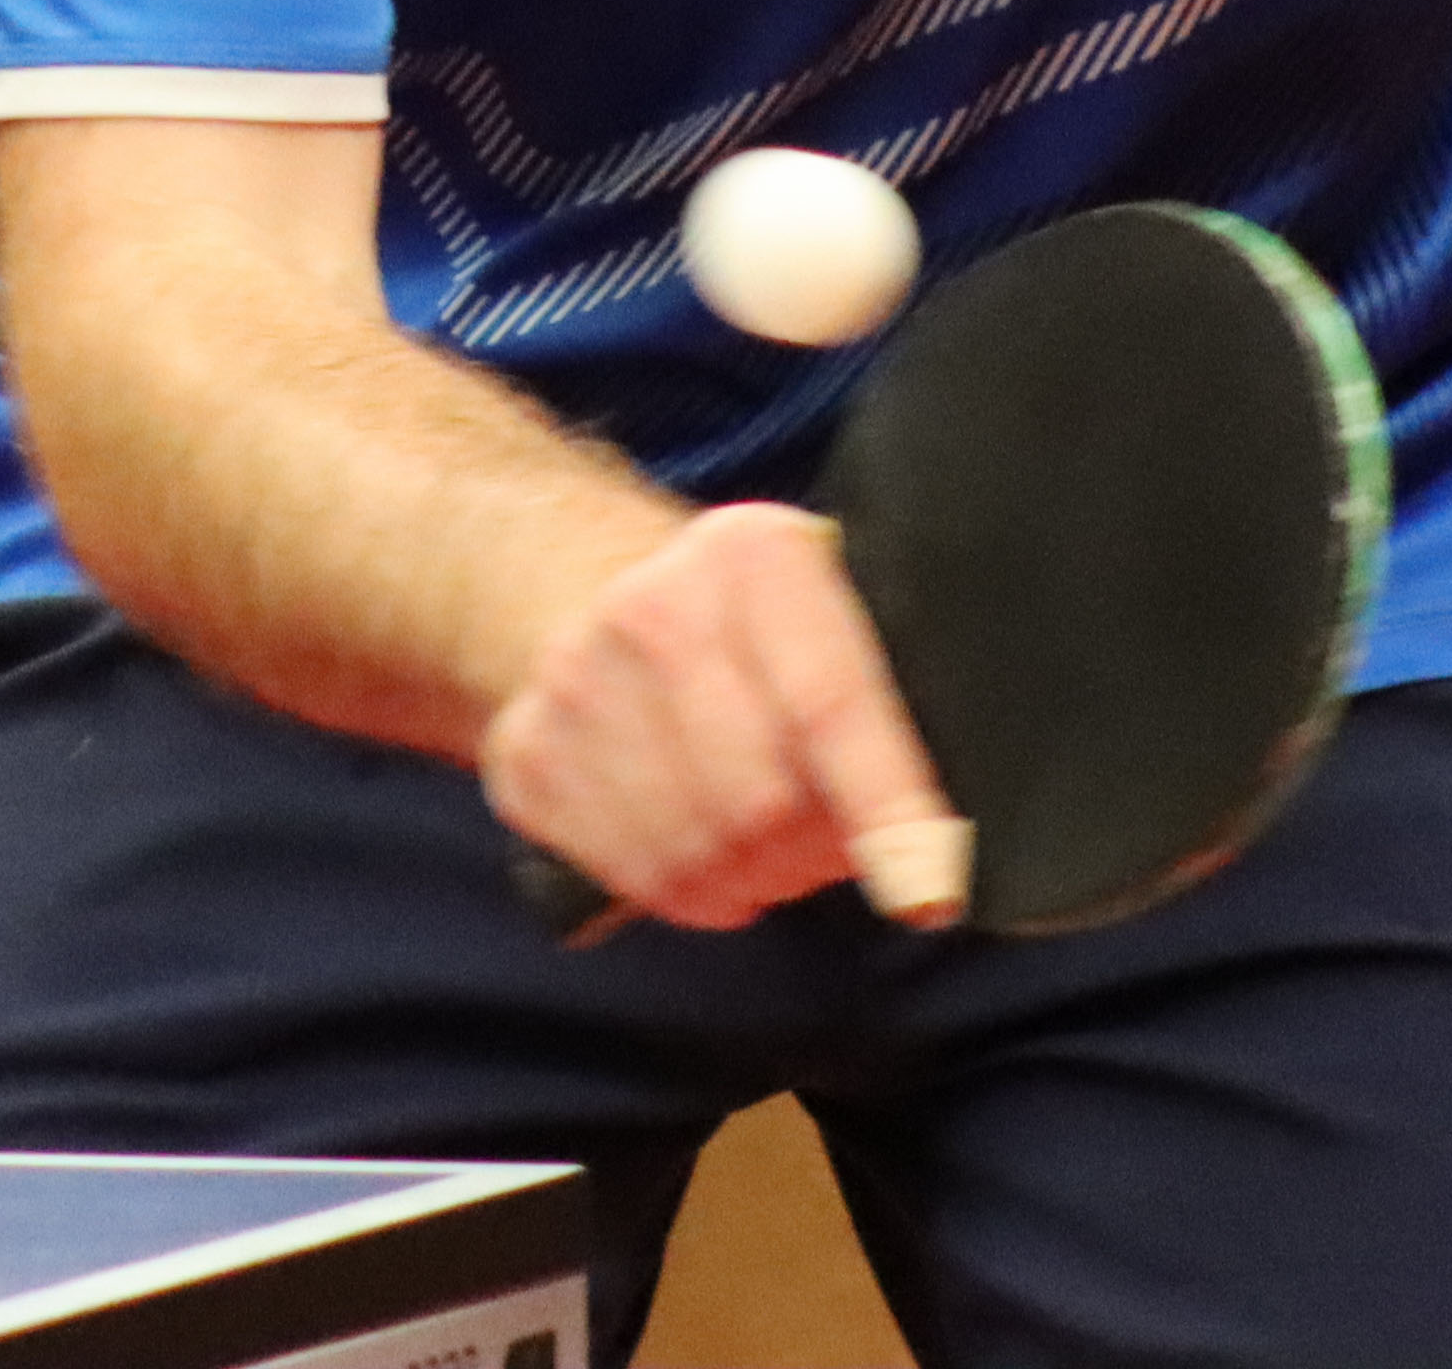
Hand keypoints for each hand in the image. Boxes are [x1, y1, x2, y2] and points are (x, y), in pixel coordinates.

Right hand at [474, 501, 971, 932]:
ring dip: (749, 878)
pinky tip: (694, 838)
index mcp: (752, 556)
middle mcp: (649, 606)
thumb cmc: (751, 624)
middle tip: (826, 833)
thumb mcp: (835, 610)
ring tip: (761, 838)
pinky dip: (682, 887)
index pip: (831, 705)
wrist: (585, 584)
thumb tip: (928, 855)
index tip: (927, 895)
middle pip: (761, 803)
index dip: (886, 811)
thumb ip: (888, 706)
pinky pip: (630, 877)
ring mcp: (572, 680)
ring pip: (694, 856)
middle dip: (812, 850)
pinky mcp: (524, 752)